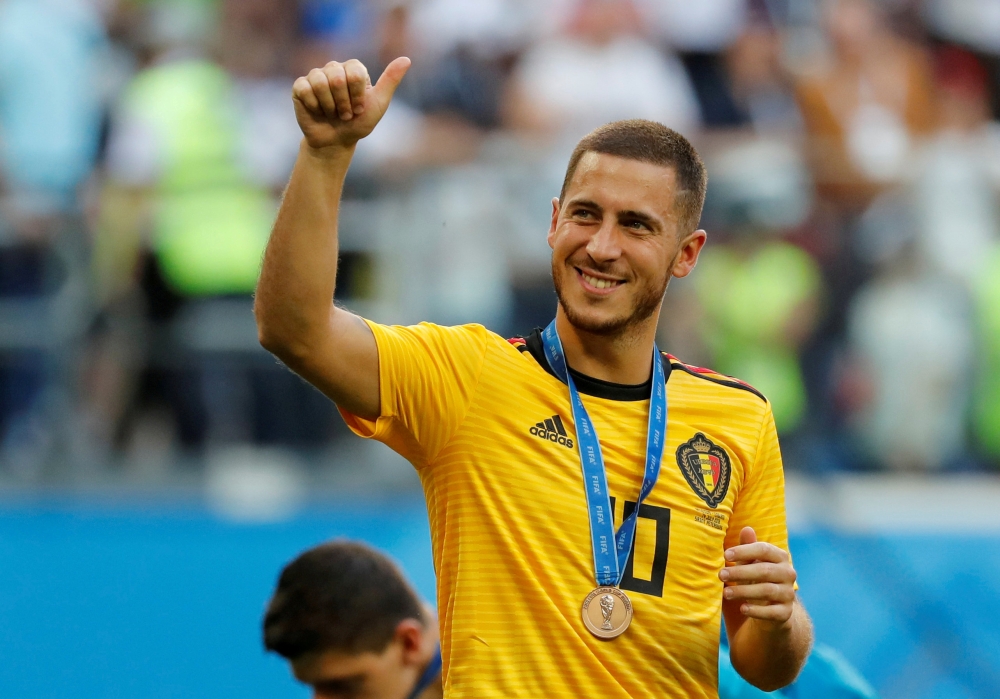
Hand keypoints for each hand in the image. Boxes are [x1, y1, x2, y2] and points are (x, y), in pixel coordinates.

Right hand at [292, 57, 410, 150]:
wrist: (336, 142)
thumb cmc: (359, 123)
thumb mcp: (378, 104)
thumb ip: (390, 81)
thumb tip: (406, 59)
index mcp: (353, 69)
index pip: (356, 72)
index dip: (358, 95)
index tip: (359, 108)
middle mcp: (334, 68)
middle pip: (337, 78)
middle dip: (344, 103)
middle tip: (345, 114)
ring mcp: (316, 76)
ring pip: (320, 82)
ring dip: (329, 106)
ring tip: (333, 114)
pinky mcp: (300, 86)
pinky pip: (305, 89)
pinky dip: (314, 106)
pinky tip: (318, 111)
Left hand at [719, 527, 796, 627]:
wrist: (770, 610)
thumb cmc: (755, 579)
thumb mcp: (749, 563)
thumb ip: (747, 549)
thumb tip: (746, 529)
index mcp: (780, 557)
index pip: (764, 549)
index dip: (744, 551)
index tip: (726, 555)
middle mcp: (788, 574)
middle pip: (764, 570)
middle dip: (740, 572)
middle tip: (721, 575)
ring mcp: (788, 594)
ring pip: (767, 591)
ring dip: (744, 591)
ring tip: (726, 593)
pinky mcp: (786, 613)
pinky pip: (772, 612)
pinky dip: (757, 610)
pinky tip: (743, 608)